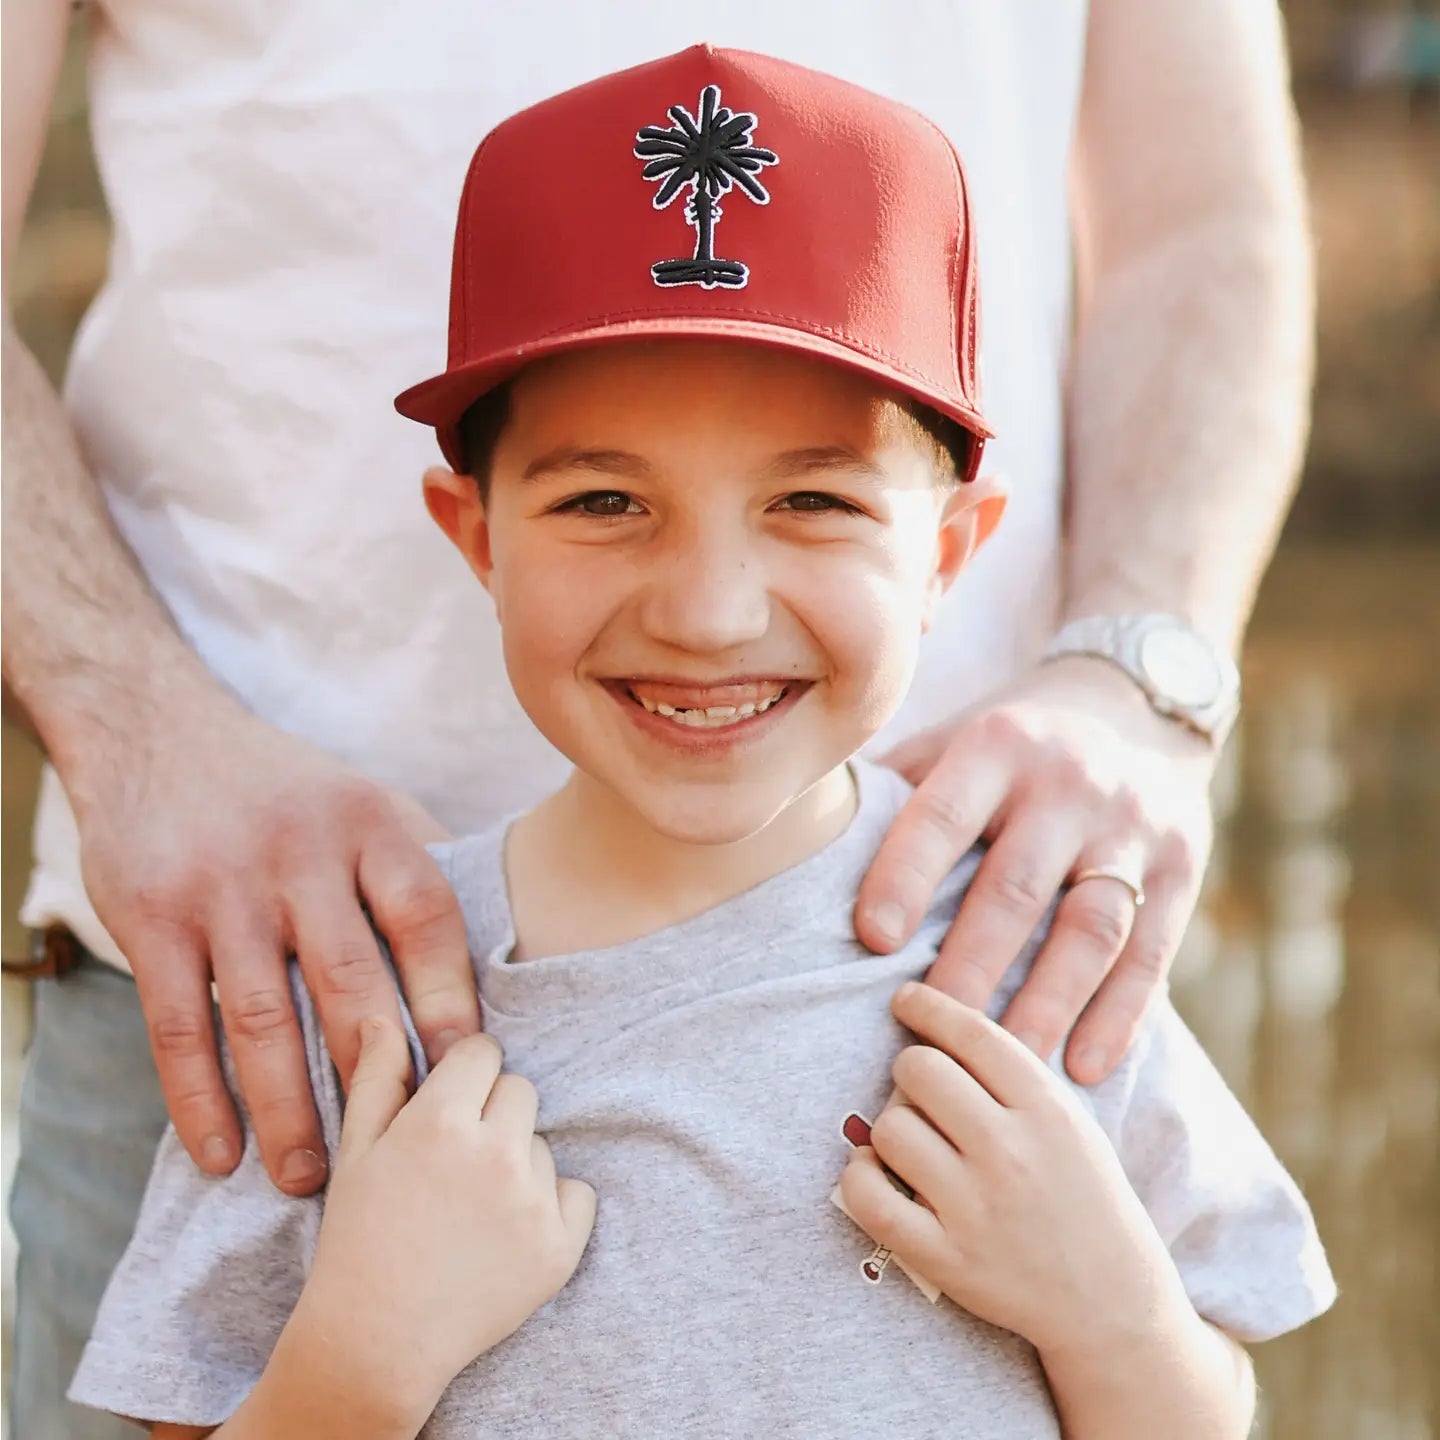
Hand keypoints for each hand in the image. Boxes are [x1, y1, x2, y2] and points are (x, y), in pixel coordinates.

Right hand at [74, 693, 480, 1194]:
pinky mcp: (151, 919)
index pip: (426, 918)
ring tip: (310, 1178)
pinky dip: (199, 1098)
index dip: (450, 998)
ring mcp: (221, 888)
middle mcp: (298, 855)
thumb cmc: (286, 789)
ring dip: (289, 1109)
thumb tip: (490, 948)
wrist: (160, 732)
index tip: (471, 1070)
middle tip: (400, 1149)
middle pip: (349, 979)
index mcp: (368, 826)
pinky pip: (179, 1025)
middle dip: (378, 1074)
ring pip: (263, 1018)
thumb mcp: (364, 801)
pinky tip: (221, 1153)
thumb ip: (417, 867)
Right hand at [290, 1019, 596, 1417]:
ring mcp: (533, 1199)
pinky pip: (577, 1193)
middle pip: (519, 1089)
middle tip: (455, 1166)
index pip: (483, 1051)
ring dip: (517, 1164)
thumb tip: (383, 1016)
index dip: (463, 1078)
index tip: (447, 1111)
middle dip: (492, 1115)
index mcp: (440, 1119)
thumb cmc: (359, 1240)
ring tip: (470, 1211)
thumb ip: (377, 1076)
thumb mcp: (356, 1152)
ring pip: (542, 1143)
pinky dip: (551, 1208)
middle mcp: (494, 1151)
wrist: (377, 1344)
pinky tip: (506, 1235)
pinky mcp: (562, 1245)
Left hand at [839, 983, 1183, 1355]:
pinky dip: (860, 1179)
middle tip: (921, 1092)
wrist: (1110, 1303)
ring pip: (890, 1127)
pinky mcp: (945, 1258)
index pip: (971, 1032)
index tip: (906, 1000)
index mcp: (1047, 1110)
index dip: (928, 1005)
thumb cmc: (1081, 1197)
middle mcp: (1009, 1152)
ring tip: (913, 1144)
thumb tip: (938, 1020)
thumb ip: (1012, 1074)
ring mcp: (975, 1208)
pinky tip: (876, 1176)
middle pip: (918, 1069)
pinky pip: (867, 1197)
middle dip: (911, 1071)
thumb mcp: (1069, 1122)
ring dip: (891, 1129)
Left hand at [855, 655, 1215, 1083]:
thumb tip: (800, 843)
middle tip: (930, 1042)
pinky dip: (1121, 1014)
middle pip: (1016, 886)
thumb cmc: (1012, 741)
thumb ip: (896, 788)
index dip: (908, 874)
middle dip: (971, 966)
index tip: (874, 940)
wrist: (1138, 704)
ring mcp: (1133, 826)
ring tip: (1008, 1072)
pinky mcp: (1184, 867)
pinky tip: (1084, 1068)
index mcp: (997, 746)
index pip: (944, 813)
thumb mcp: (955, 738)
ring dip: (1047, 1005)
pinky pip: (1152, 950)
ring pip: (1090, 927)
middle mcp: (1069, 782)